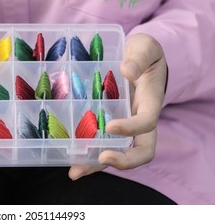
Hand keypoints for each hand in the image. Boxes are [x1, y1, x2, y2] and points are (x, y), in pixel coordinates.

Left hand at [69, 34, 166, 179]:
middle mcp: (139, 119)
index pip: (147, 122)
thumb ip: (139, 57)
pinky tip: (68, 156)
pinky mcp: (109, 123)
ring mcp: (124, 124)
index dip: (131, 128)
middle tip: (101, 158)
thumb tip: (126, 70)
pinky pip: (101, 142)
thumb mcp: (145, 48)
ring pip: (116, 151)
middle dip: (122, 160)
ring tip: (74, 172)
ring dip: (97, 165)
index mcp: (151, 102)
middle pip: (140, 151)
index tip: (110, 126)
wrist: (138, 57)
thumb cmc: (144, 52)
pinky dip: (87, 153)